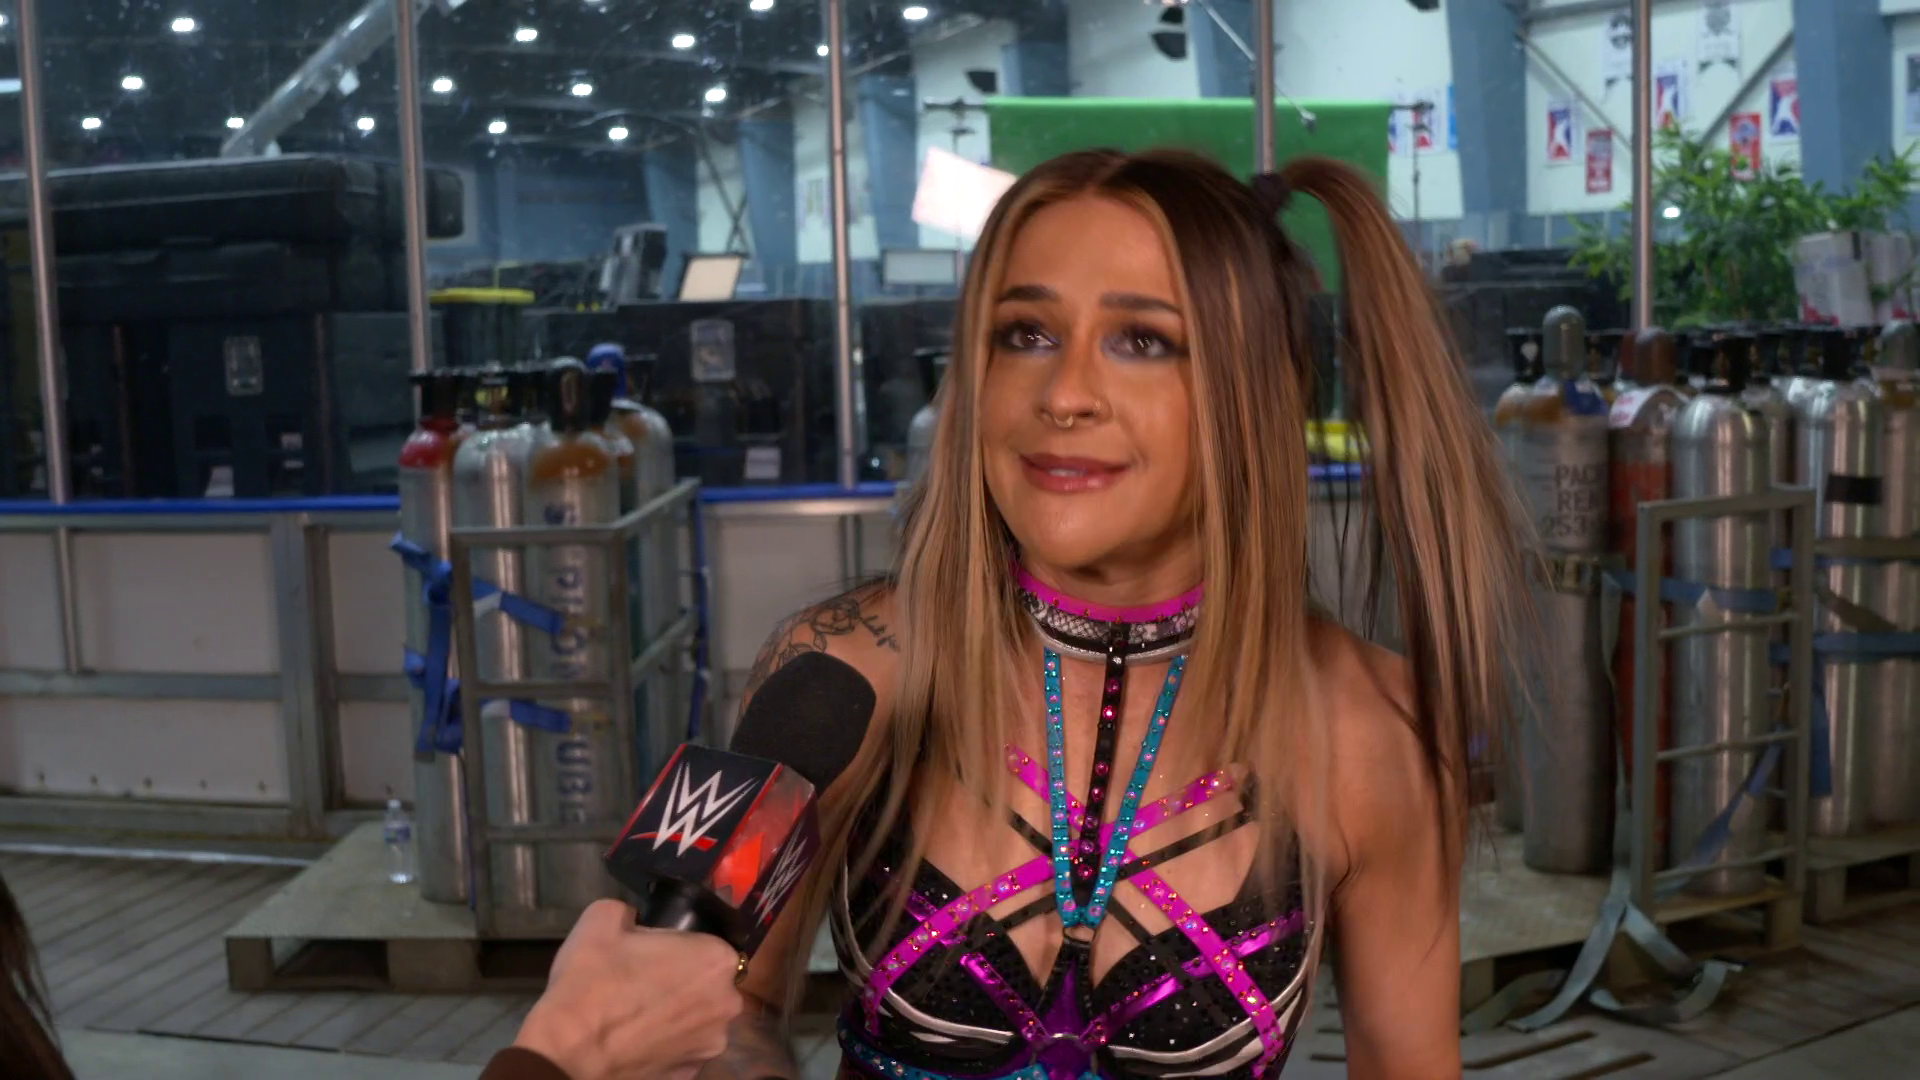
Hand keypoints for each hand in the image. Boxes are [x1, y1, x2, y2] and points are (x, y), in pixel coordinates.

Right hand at [513, 899, 745, 1079]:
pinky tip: (636, 1039)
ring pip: (698, 1018)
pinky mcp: (690, 1075)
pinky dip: (665, 1043)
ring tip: (635, 1014)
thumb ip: (631, 911)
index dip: (678, 945)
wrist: (566, 1053)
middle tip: (641, 981)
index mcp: (717, 960)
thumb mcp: (602, 917)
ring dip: (676, 1014)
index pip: (707, 941)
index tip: (652, 953)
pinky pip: (682, 1049)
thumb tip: (634, 921)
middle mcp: (727, 1004)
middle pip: (708, 982)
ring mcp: (711, 1046)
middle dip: (683, 980)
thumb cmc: (592, 981)